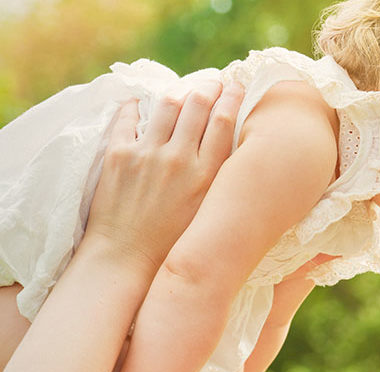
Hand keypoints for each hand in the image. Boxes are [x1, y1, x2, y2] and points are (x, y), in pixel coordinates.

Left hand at [83, 80, 243, 267]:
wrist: (126, 256)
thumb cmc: (173, 240)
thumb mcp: (209, 209)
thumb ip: (220, 177)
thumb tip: (232, 144)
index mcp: (206, 175)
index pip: (224, 120)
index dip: (232, 96)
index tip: (236, 86)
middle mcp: (179, 160)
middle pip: (198, 103)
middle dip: (208, 86)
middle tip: (212, 83)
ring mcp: (147, 155)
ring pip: (168, 104)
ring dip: (179, 92)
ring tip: (183, 92)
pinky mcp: (119, 155)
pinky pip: (129, 116)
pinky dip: (138, 106)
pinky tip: (143, 104)